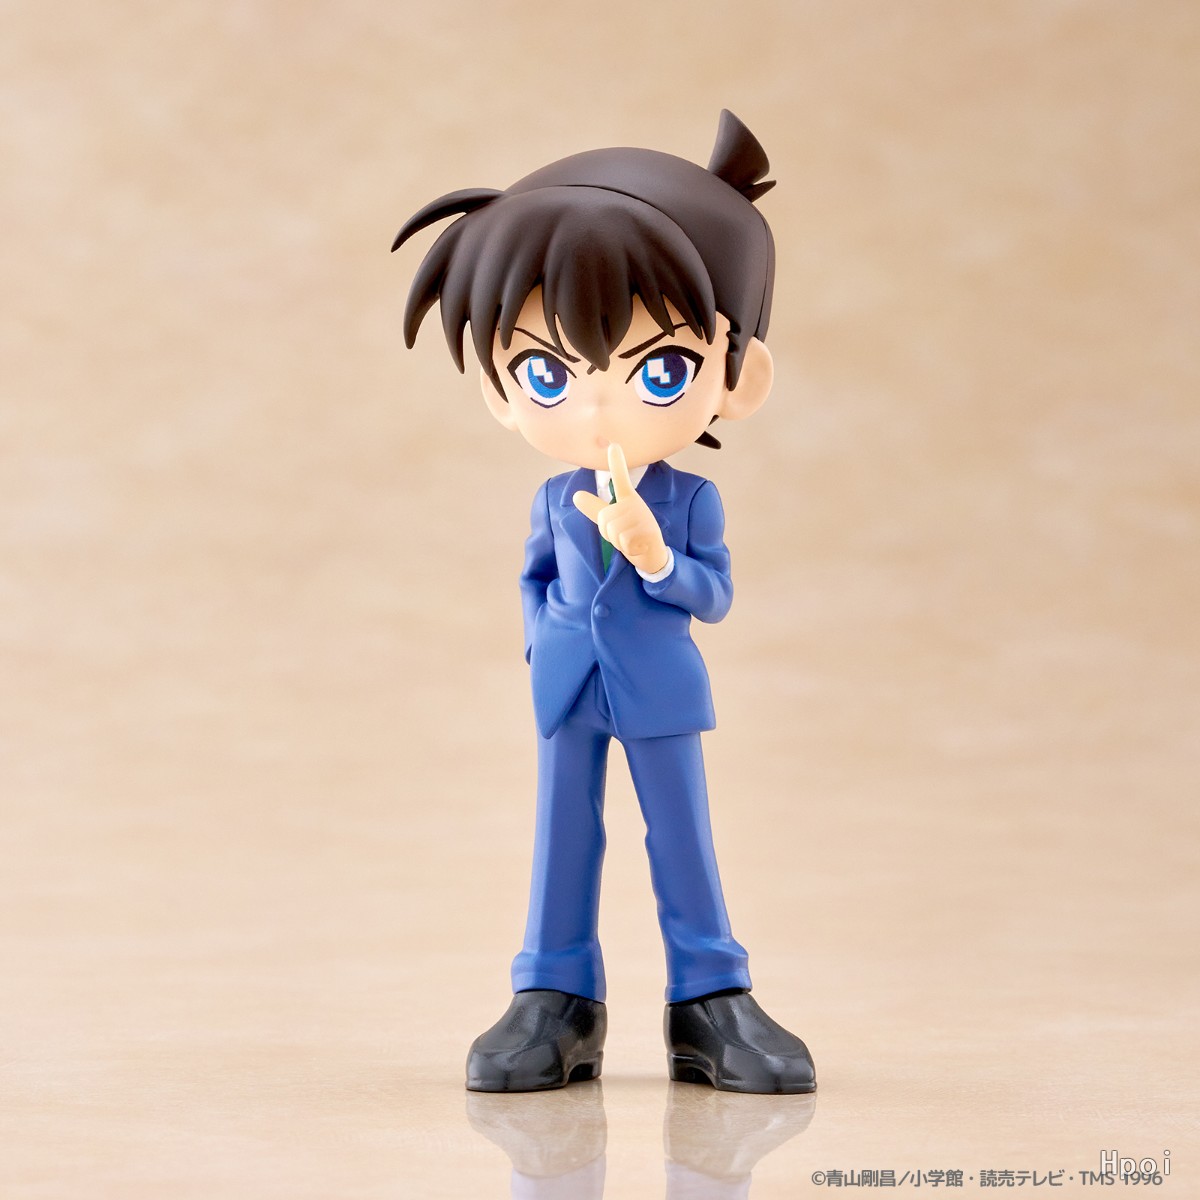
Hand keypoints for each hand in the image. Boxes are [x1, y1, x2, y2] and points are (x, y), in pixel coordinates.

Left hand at [572, 444, 669, 574]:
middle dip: (609, 534)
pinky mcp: (647, 531)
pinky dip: (628, 549)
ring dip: (619, 542)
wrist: (652, 552)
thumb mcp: (612, 520)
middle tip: (624, 535)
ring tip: (631, 540)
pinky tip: (638, 546)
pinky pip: (623, 542)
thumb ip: (594, 508)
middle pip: (604, 519)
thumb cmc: (630, 534)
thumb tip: (575, 495)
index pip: (621, 478)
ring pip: (613, 532)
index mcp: (627, 499)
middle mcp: (635, 504)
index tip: (614, 445)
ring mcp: (643, 517)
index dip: (617, 462)